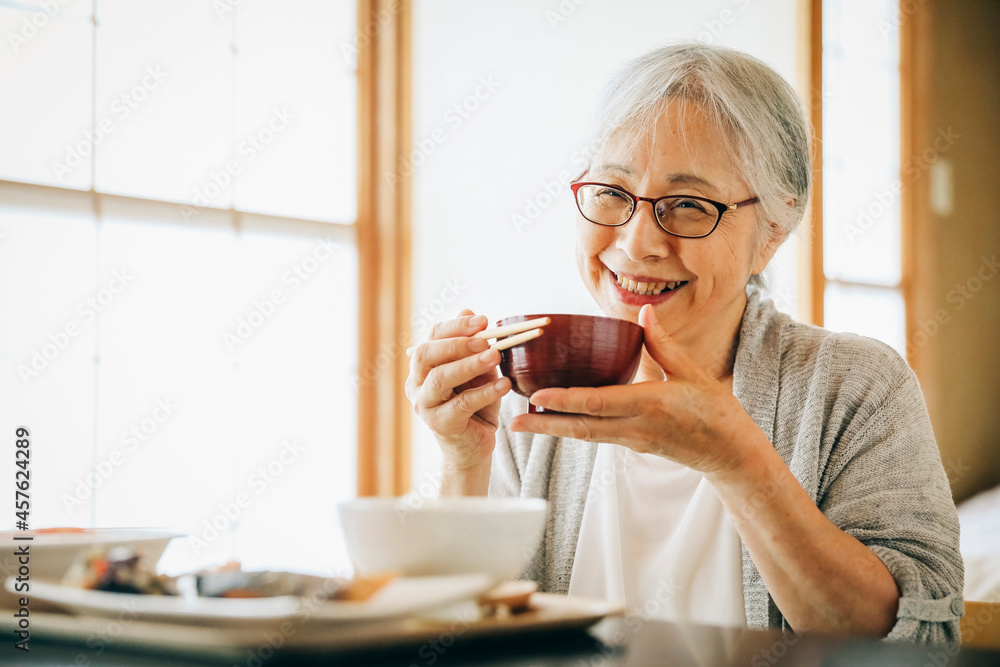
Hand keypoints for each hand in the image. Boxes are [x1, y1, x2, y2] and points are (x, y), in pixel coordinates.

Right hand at [405, 309, 510, 471]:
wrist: (474, 446)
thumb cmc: (475, 404)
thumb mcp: (478, 370)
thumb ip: (473, 345)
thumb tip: (468, 310)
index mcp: (423, 366)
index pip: (432, 337)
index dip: (456, 326)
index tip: (484, 320)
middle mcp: (416, 383)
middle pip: (426, 354)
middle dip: (457, 343)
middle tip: (486, 339)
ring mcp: (424, 405)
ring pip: (440, 378)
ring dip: (469, 364)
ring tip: (496, 356)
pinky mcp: (439, 424)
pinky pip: (461, 404)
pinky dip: (484, 392)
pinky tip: (503, 384)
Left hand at [508, 305, 763, 475]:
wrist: (730, 454)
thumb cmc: (715, 411)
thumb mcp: (692, 373)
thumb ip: (663, 344)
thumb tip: (642, 313)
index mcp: (650, 405)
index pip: (599, 404)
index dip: (566, 401)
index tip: (537, 397)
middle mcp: (635, 427)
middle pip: (581, 428)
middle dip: (545, 426)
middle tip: (512, 422)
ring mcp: (632, 441)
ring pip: (585, 436)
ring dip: (554, 430)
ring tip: (524, 423)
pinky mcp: (633, 446)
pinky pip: (597, 437)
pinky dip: (574, 429)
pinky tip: (556, 422)